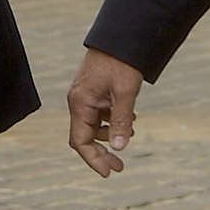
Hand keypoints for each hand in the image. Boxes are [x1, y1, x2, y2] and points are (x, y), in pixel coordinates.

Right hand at [68, 49, 142, 177]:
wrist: (121, 36)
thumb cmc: (121, 62)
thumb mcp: (125, 93)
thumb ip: (120, 121)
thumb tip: (119, 148)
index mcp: (80, 103)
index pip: (80, 142)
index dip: (93, 160)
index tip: (109, 173)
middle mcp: (78, 101)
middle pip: (84, 137)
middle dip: (101, 153)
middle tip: (120, 167)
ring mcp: (85, 96)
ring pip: (92, 126)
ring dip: (109, 135)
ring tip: (131, 132)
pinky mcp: (93, 91)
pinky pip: (98, 114)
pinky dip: (112, 121)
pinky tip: (129, 118)